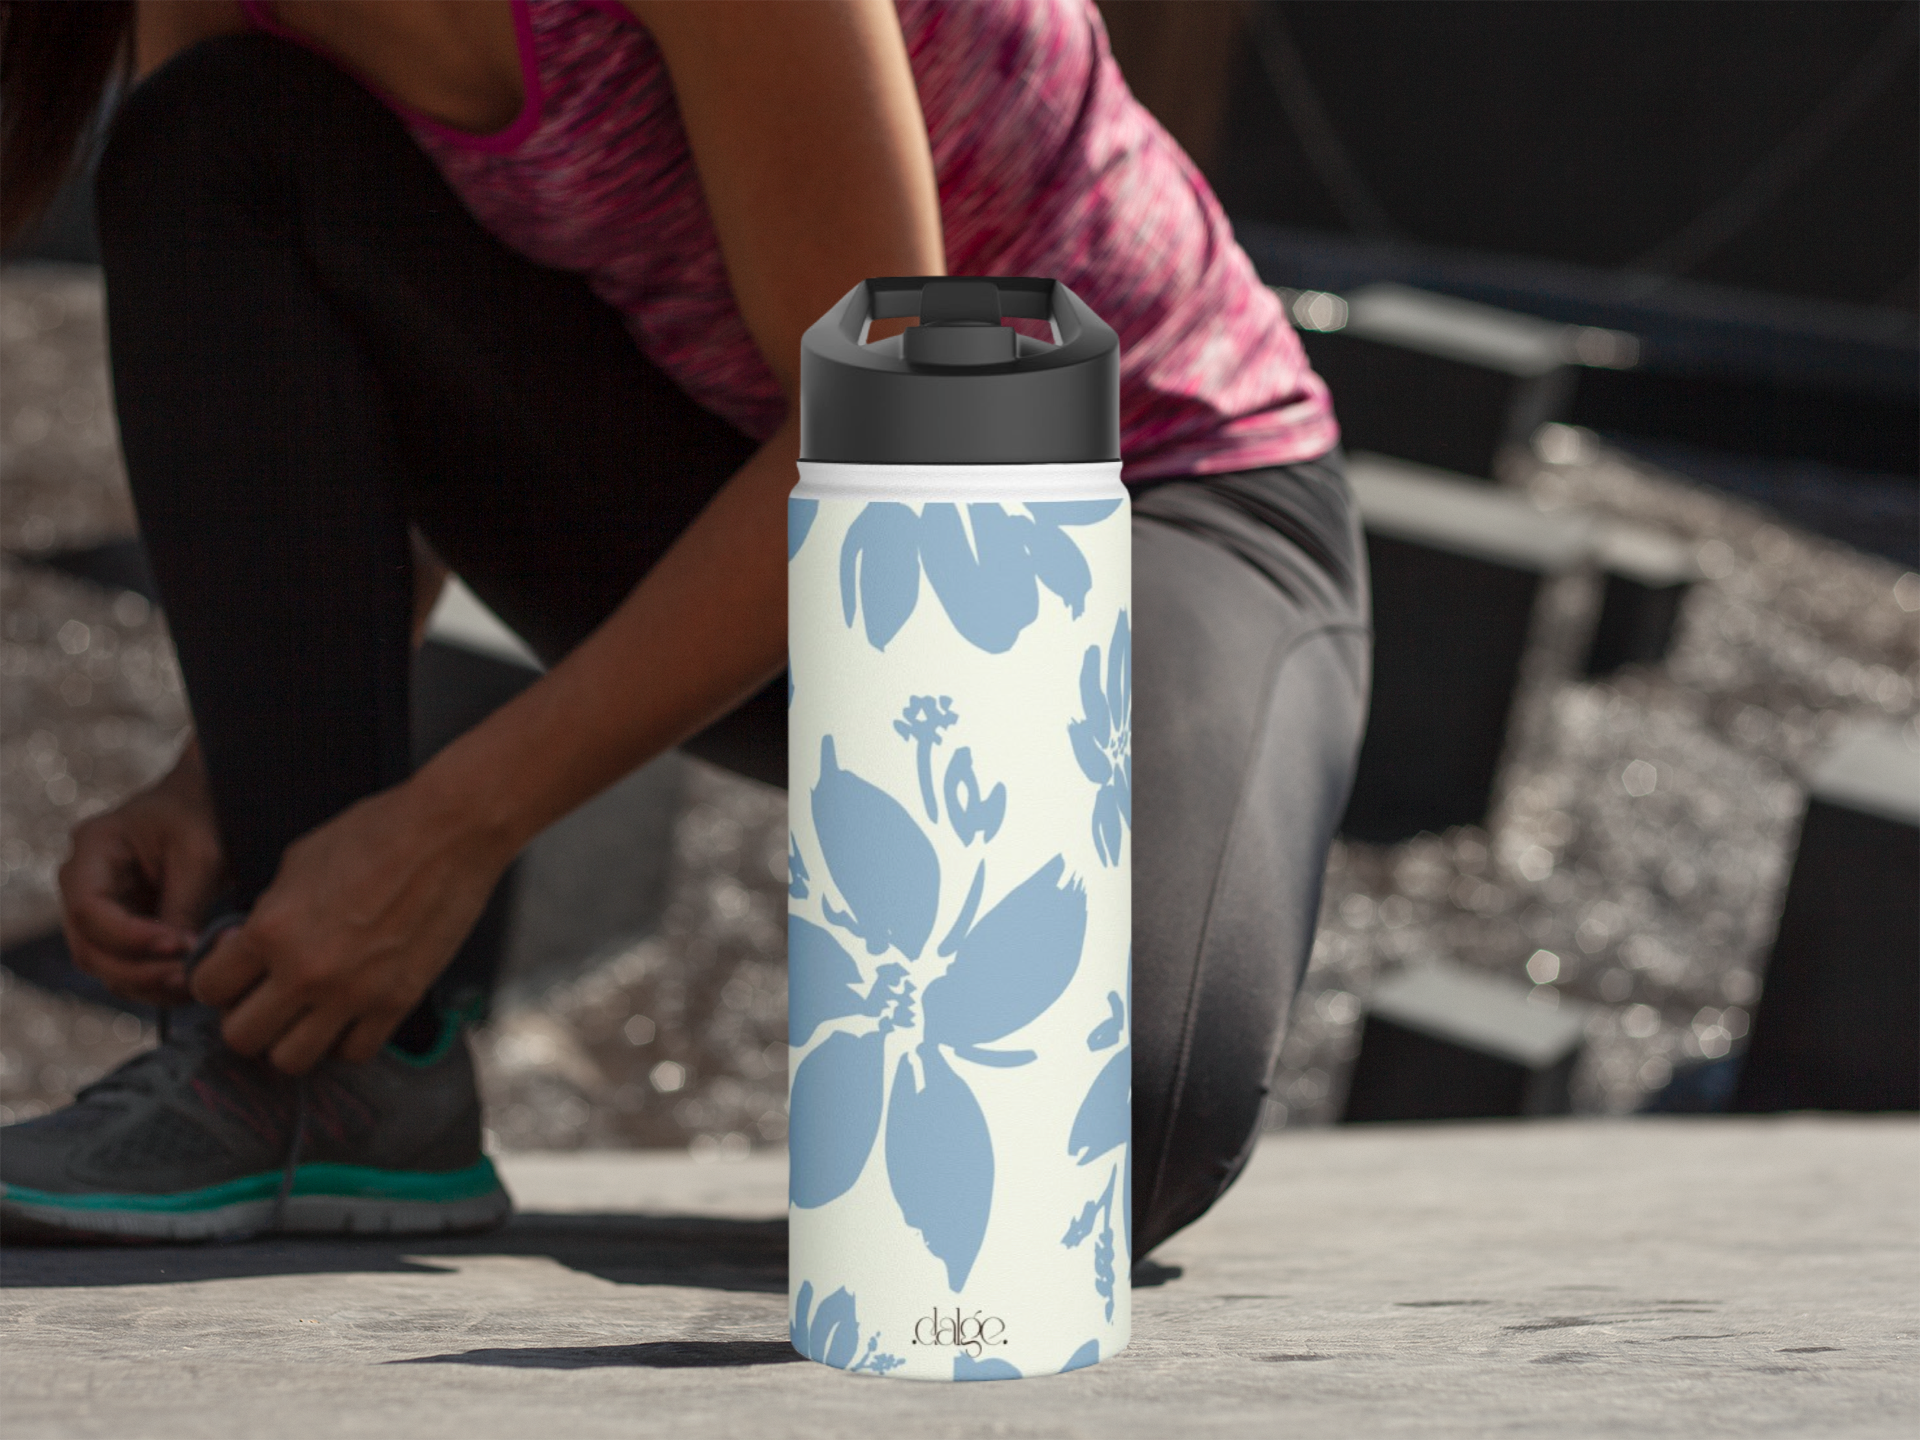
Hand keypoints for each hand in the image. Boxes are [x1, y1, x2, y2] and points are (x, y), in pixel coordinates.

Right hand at [59, 741, 224, 1006]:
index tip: (176, 945)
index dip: (128, 937)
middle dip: (137, 970)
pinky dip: (154, 980)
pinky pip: (126, 964)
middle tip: (187, 977)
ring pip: (104, 964)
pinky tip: (190, 981)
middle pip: (89, 946)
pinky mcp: (121, 926)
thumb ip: (184, 905)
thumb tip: (180, 959)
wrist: (209, 800)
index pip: (88, 908)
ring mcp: (99, 908)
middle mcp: (83, 882)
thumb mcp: (200, 854)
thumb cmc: (203, 813)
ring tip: (194, 983)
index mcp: (93, 849)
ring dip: (146, 982)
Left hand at [189, 775, 511, 1074]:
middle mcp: (304, 972)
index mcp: (271, 929)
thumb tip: (251, 944)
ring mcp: (352, 994)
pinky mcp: (396, 1003)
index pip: (208, 988)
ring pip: (290, 1060)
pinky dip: (344, 1041)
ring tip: (304, 1016)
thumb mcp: (298, 861)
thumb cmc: (375, 832)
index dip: (215, 982)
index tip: (232, 976)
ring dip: (290, 1040)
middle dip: (246, 1019)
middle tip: (264, 999)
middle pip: (242, 1037)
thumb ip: (269, 912)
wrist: (448, 833)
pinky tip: (348, 1017)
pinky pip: (354, 1053)